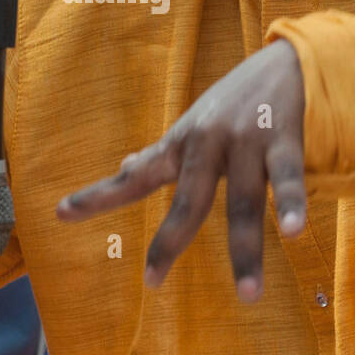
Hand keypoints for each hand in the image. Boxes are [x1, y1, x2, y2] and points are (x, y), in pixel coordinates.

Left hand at [56, 39, 305, 301]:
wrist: (286, 61)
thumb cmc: (234, 101)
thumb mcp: (192, 125)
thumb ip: (161, 154)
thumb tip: (124, 166)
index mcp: (181, 144)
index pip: (134, 177)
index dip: (98, 197)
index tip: (60, 214)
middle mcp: (207, 145)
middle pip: (187, 202)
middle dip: (169, 243)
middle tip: (152, 281)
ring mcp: (246, 143)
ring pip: (244, 204)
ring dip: (246, 251)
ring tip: (248, 294)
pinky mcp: (284, 141)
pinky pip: (288, 179)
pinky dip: (291, 205)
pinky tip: (294, 232)